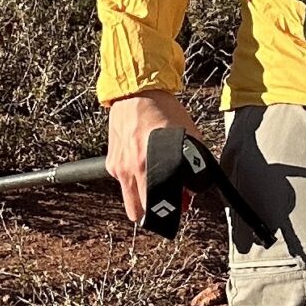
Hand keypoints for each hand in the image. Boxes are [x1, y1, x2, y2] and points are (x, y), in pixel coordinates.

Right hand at [106, 91, 200, 226]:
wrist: (137, 92)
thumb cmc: (164, 111)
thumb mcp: (189, 137)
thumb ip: (194, 166)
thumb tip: (190, 190)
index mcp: (149, 165)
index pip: (154, 207)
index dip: (169, 213)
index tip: (176, 209)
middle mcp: (130, 169)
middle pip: (136, 213)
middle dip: (152, 212)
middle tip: (164, 204)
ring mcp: (118, 166)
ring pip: (128, 199)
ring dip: (141, 198)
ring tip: (154, 184)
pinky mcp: (111, 161)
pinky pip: (122, 181)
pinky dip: (132, 179)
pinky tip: (142, 164)